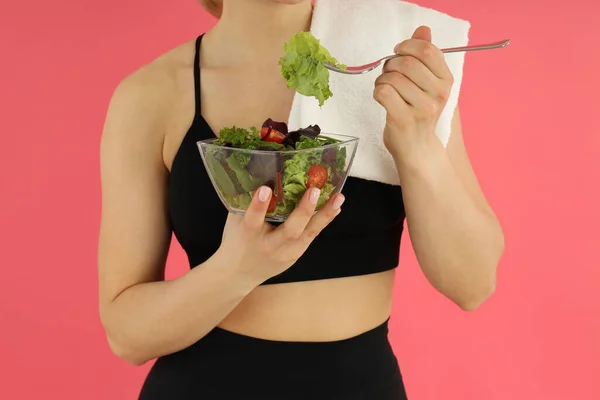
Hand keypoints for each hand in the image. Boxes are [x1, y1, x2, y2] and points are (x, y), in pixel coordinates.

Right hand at [217, 186, 344, 282]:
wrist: (238, 274)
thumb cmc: (237, 241)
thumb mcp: (235, 221)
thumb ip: (245, 200)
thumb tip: (259, 170)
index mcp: (249, 234)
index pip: (253, 219)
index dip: (259, 205)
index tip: (264, 189)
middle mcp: (270, 245)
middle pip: (290, 230)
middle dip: (303, 210)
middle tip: (314, 190)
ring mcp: (286, 252)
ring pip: (308, 233)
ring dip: (324, 215)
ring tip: (338, 198)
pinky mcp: (296, 253)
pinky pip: (312, 235)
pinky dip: (324, 220)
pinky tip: (336, 206)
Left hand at [373, 26, 453, 166]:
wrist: (418, 149)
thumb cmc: (419, 113)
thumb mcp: (428, 84)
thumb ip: (425, 56)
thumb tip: (423, 29)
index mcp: (446, 81)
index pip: (427, 51)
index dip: (407, 46)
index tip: (398, 52)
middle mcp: (438, 94)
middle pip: (406, 63)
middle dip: (390, 64)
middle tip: (388, 73)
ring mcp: (422, 108)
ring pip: (392, 77)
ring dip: (382, 80)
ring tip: (385, 89)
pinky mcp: (403, 119)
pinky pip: (383, 92)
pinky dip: (377, 91)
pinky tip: (382, 98)